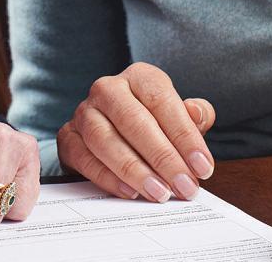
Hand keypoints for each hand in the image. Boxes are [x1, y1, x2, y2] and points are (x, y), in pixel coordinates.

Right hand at [56, 62, 216, 203]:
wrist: (113, 129)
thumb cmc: (153, 122)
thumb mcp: (178, 114)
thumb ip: (195, 115)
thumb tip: (198, 113)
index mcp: (139, 76)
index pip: (162, 101)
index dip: (185, 136)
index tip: (203, 167)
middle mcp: (107, 89)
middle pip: (133, 121)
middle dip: (163, 157)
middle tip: (184, 186)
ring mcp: (84, 112)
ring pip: (105, 140)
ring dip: (135, 170)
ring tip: (160, 193)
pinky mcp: (68, 137)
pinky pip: (84, 159)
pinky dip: (108, 178)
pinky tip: (131, 192)